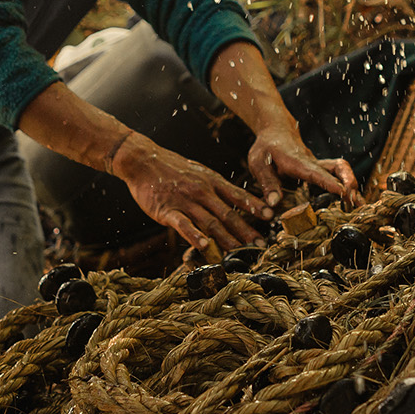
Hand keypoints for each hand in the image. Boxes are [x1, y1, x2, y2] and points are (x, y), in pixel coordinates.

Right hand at [111, 132, 267, 252]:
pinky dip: (195, 236)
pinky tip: (204, 246)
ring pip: (210, 222)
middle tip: (262, 245)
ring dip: (227, 239)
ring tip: (240, 252)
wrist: (143, 161)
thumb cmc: (172, 169)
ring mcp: (185, 201)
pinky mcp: (168, 211)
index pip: (238, 195)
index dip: (255, 206)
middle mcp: (202, 191)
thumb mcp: (199, 173)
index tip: (271, 217)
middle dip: (246, 231)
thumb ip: (215, 188)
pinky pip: (184, 225)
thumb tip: (233, 202)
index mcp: (212, 182)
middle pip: (228, 214)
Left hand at [247, 125, 358, 207]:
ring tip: (360, 205)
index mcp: (297, 161)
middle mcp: (312, 163)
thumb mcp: (258, 164)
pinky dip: (348, 187)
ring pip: (341, 170)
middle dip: (349, 182)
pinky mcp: (320, 171)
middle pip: (337, 167)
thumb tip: (274, 204)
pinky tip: (354, 202)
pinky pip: (337, 176)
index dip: (330, 183)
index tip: (343, 192)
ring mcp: (318, 166)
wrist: (276, 130)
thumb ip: (267, 183)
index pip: (316, 172)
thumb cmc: (266, 147)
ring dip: (352, 185)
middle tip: (354, 201)